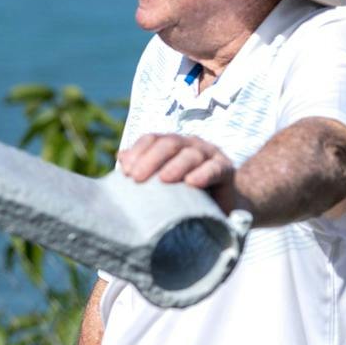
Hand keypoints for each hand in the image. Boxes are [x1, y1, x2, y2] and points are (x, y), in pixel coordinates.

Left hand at [116, 133, 236, 209]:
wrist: (217, 205)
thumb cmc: (181, 191)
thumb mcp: (158, 181)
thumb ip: (141, 167)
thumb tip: (120, 155)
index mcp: (169, 143)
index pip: (151, 139)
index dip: (137, 152)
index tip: (125, 171)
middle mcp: (188, 144)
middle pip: (169, 144)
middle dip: (151, 159)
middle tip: (136, 178)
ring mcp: (208, 153)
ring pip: (191, 154)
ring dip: (175, 166)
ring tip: (164, 179)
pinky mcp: (225, 169)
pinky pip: (215, 169)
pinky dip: (203, 174)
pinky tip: (192, 183)